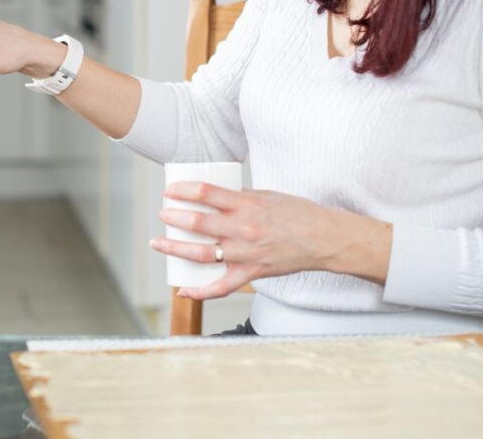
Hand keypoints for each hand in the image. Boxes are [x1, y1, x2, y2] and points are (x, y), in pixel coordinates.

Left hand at [149, 183, 391, 299]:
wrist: (324, 239)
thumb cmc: (298, 214)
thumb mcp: (267, 195)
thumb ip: (240, 197)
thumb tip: (214, 196)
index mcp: (247, 204)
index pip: (206, 192)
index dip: (182, 190)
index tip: (169, 191)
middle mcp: (243, 228)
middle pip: (198, 222)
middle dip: (174, 217)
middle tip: (162, 214)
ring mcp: (246, 253)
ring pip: (202, 254)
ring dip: (175, 248)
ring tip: (159, 243)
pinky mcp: (252, 272)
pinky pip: (222, 287)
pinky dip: (200, 291)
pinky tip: (183, 290)